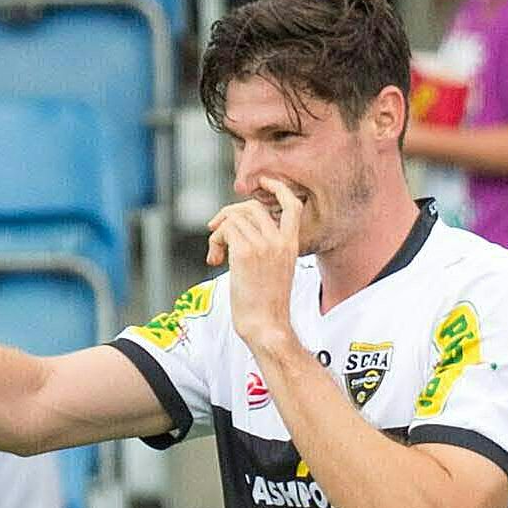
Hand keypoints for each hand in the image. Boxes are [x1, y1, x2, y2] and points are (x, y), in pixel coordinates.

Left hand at [208, 179, 302, 353]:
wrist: (266, 325)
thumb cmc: (267, 304)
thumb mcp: (275, 270)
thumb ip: (265, 247)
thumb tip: (238, 229)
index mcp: (292, 244)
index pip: (292, 205)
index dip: (278, 188)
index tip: (263, 182)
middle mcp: (280, 241)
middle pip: (252, 207)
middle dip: (229, 214)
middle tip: (217, 232)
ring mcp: (263, 246)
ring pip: (234, 218)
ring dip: (219, 232)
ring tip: (217, 254)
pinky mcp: (245, 252)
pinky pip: (224, 231)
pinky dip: (214, 242)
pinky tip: (215, 260)